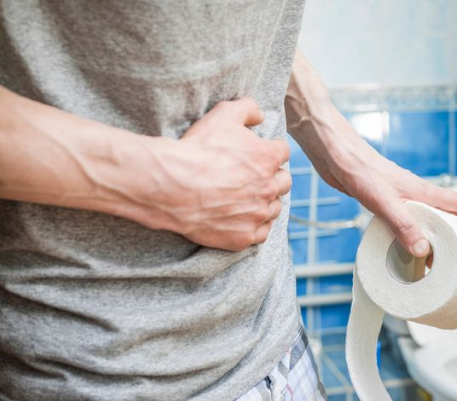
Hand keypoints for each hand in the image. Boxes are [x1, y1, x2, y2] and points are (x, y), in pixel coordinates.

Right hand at [136, 98, 290, 250]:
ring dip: (266, 202)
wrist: (172, 186)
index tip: (257, 154)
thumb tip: (260, 115)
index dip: (269, 151)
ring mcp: (258, 214)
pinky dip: (255, 226)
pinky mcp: (244, 236)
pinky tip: (242, 218)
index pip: (283, 152)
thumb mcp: (223, 115)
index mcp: (269, 158)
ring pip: (274, 208)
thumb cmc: (198, 149)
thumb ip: (248, 108)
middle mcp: (269, 187)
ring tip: (247, 198)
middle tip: (253, 177)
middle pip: (284, 182)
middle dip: (272, 177)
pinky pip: (262, 233)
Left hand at [317, 145, 456, 257]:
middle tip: (455, 259)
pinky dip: (407, 233)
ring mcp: (398, 196)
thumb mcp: (383, 201)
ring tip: (428, 261)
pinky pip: (403, 219)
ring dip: (429, 236)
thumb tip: (423, 250)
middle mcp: (413, 193)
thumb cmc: (357, 168)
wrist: (332, 152)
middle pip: (445, 213)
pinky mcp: (381, 200)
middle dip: (454, 235)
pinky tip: (397, 246)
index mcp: (421, 191)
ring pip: (423, 217)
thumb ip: (403, 225)